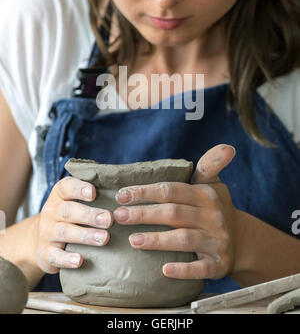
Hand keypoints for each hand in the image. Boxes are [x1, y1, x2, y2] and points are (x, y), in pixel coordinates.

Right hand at [37, 177, 113, 273]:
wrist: (41, 239)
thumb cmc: (70, 216)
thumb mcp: (75, 201)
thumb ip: (95, 195)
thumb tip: (125, 193)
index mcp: (59, 195)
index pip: (66, 187)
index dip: (79, 189)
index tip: (94, 192)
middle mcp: (51, 211)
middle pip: (68, 211)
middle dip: (90, 215)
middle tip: (109, 219)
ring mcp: (46, 233)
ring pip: (64, 232)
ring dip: (85, 235)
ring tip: (104, 238)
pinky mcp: (46, 253)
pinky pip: (55, 256)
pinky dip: (67, 259)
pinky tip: (79, 260)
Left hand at [113, 144, 236, 279]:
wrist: (242, 241)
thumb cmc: (216, 209)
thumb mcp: (215, 185)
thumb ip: (210, 165)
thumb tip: (226, 146)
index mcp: (206, 195)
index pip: (172, 190)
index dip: (146, 192)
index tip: (122, 195)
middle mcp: (212, 216)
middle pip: (173, 213)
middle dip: (144, 214)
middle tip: (119, 216)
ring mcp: (216, 241)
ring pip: (184, 239)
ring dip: (157, 240)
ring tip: (133, 240)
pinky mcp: (218, 264)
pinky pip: (200, 268)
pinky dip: (183, 270)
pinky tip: (164, 270)